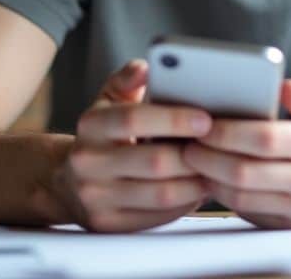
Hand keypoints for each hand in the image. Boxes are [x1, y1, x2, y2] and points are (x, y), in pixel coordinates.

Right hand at [53, 59, 213, 231]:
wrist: (69, 183)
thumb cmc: (104, 136)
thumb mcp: (109, 101)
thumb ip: (128, 79)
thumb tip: (146, 66)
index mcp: (90, 125)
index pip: (133, 118)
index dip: (173, 119)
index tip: (206, 118)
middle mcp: (87, 162)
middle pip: (154, 161)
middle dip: (194, 154)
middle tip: (221, 148)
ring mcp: (96, 197)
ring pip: (161, 193)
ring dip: (196, 182)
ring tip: (215, 168)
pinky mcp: (109, 224)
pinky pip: (159, 216)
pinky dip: (186, 203)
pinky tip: (197, 189)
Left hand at [182, 78, 290, 228]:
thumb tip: (282, 89)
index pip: (265, 138)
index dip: (228, 132)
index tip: (203, 124)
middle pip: (247, 172)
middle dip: (208, 157)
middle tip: (187, 144)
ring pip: (242, 197)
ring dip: (210, 179)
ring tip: (193, 160)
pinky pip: (248, 211)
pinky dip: (223, 195)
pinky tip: (211, 177)